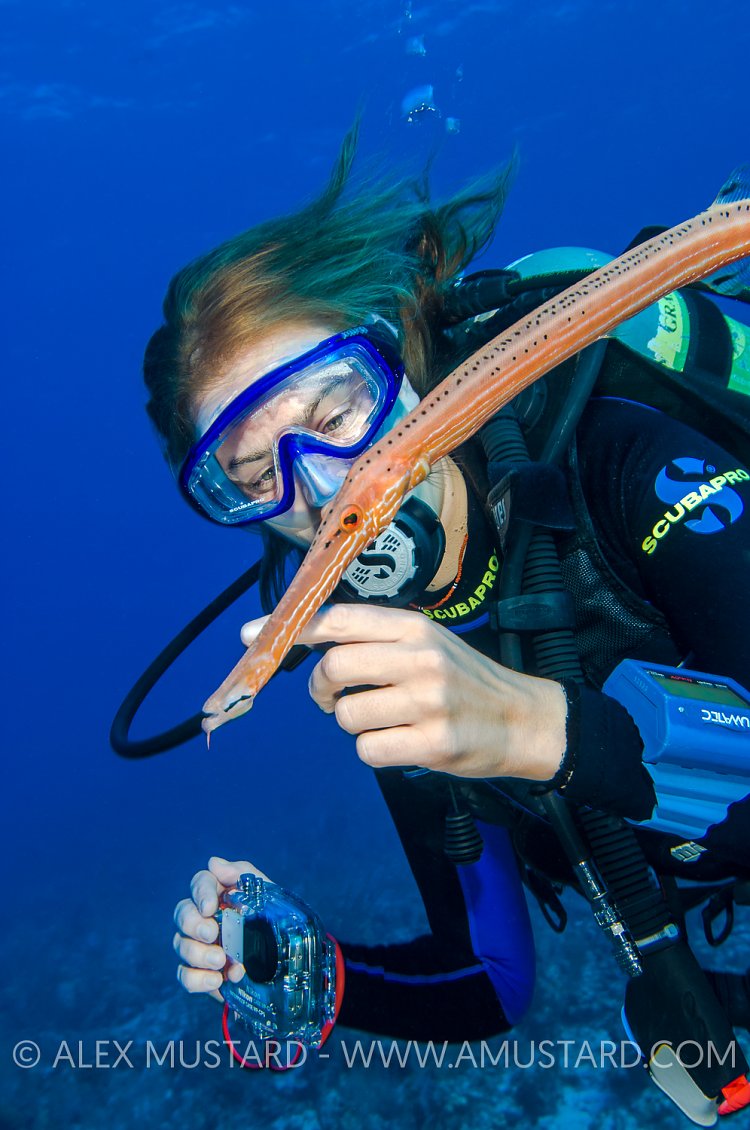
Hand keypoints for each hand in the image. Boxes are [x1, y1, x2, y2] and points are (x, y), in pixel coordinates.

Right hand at [173, 856, 269, 1001]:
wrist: (289, 964)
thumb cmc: (276, 921)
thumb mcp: (267, 894)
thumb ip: (242, 875)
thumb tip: (213, 862)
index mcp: (220, 894)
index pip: (200, 883)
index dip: (200, 893)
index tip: (210, 907)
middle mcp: (204, 918)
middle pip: (182, 914)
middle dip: (193, 924)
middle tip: (212, 933)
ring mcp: (199, 947)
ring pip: (181, 944)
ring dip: (197, 954)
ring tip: (221, 960)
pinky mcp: (200, 974)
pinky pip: (184, 976)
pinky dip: (197, 979)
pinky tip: (217, 980)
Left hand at [241, 605, 566, 780]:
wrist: (522, 721)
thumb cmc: (464, 680)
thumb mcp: (427, 642)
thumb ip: (375, 639)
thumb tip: (305, 638)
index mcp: (415, 628)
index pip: (341, 620)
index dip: (292, 628)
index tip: (252, 636)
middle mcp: (420, 659)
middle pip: (333, 669)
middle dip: (322, 690)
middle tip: (335, 699)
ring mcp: (427, 703)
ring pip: (346, 716)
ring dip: (354, 724)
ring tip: (386, 721)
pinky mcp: (432, 744)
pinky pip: (367, 750)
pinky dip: (374, 751)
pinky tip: (401, 743)